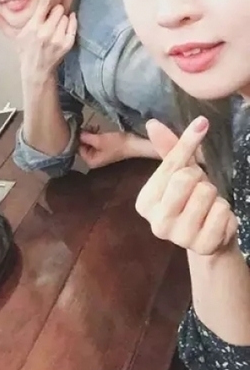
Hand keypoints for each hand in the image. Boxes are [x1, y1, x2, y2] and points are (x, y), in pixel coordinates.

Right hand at [0, 0, 76, 82]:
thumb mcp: (12, 36)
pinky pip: (73, 24)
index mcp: (33, 27)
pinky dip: (69, 25)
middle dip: (54, 12)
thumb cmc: (25, 50)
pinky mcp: (66, 44)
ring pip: (66, 16)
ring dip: (61, 20)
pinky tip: (61, 31)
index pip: (43, 4)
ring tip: (53, 30)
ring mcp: (57, 39)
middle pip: (58, 9)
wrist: (37, 71)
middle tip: (48, 22)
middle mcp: (45, 32)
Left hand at [78, 130, 128, 168]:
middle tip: (89, 126)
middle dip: (85, 135)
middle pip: (84, 146)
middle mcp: (93, 160)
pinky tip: (98, 128)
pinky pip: (96, 142)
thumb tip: (77, 134)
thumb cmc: (117, 144)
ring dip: (91, 134)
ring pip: (89, 143)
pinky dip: (96, 135)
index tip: (81, 129)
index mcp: (91, 161)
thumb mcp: (99, 140)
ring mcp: (99, 155)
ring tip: (94, 126)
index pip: (78, 149)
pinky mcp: (104, 149)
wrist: (134, 144)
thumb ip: (86, 137)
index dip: (79, 138)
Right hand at [135, 117, 237, 255]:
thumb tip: (152, 123)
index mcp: (144, 202)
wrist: (206, 238)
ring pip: (207, 194)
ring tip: (207, 206)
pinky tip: (216, 220)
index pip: (169, 166)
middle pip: (186, 179)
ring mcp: (179, 237)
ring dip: (215, 196)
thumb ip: (168, 149)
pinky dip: (226, 212)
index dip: (188, 143)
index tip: (202, 124)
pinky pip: (223, 213)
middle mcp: (156, 222)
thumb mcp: (178, 174)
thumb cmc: (190, 200)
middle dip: (200, 179)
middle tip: (197, 189)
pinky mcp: (203, 246)